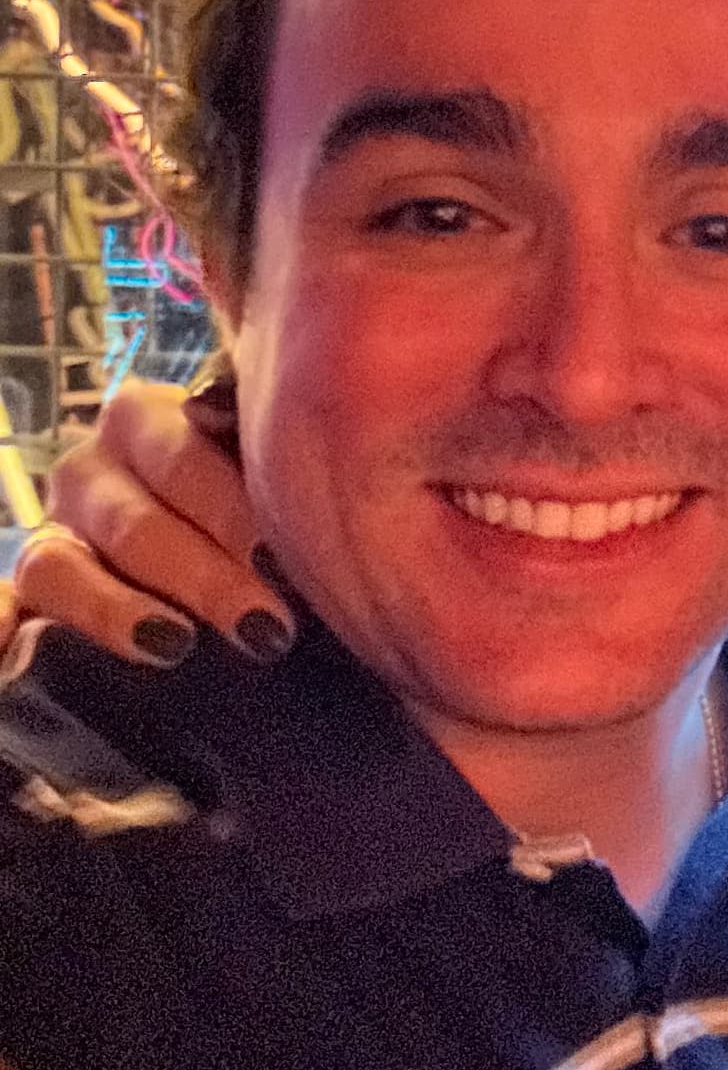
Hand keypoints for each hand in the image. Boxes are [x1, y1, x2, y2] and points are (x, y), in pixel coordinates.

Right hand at [15, 378, 295, 667]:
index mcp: (151, 421)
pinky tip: (14, 648)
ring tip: (176, 647)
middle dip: (203, 575)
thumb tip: (350, 497)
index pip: (180, 455)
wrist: (212, 580)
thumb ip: (284, 483)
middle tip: (265, 630)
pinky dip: (0, 629)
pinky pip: (2, 605)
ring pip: (59, 566)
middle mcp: (92, 470)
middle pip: (134, 520)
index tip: (280, 558)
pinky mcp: (24, 598)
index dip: (230, 508)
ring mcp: (51, 535)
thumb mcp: (268, 489)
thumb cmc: (258, 530)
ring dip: (119, 610)